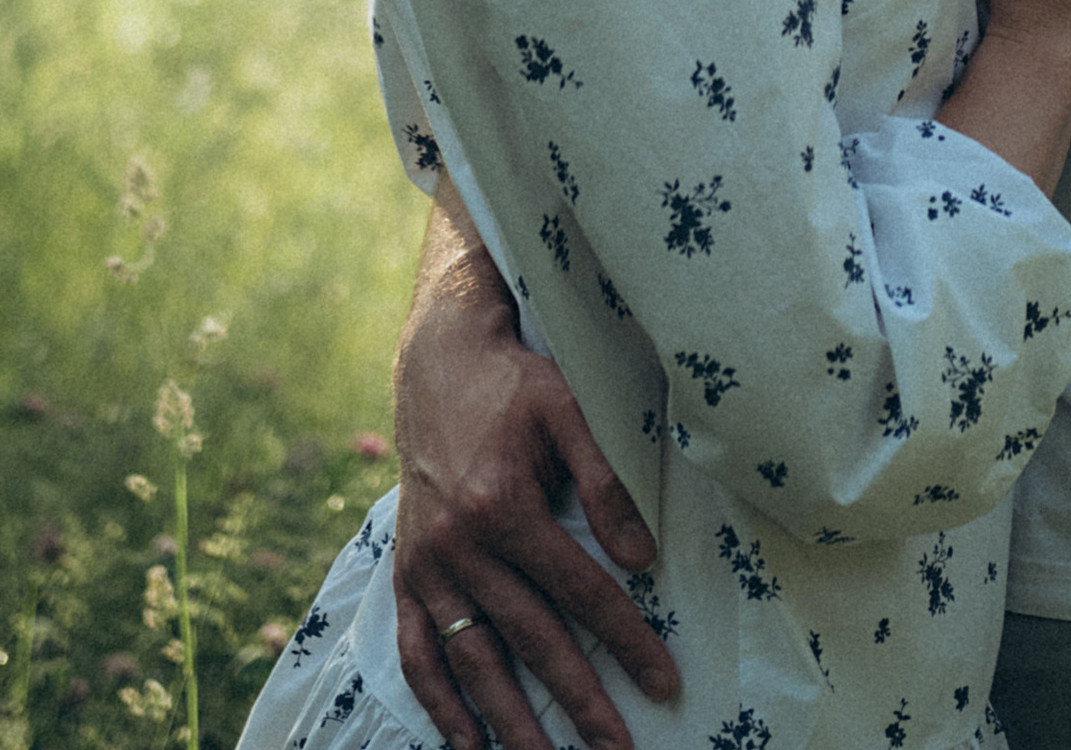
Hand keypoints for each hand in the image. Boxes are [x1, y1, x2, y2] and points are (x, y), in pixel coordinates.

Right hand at [391, 216, 678, 749]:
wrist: (438, 360)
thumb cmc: (514, 384)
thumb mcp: (568, 410)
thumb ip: (605, 483)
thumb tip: (643, 557)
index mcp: (502, 505)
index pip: (579, 591)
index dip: (625, 639)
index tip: (663, 680)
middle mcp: (458, 546)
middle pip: (530, 639)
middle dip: (579, 700)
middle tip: (617, 749)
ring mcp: (427, 565)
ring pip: (472, 660)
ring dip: (509, 721)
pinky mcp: (407, 573)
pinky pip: (418, 651)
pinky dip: (439, 701)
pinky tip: (466, 742)